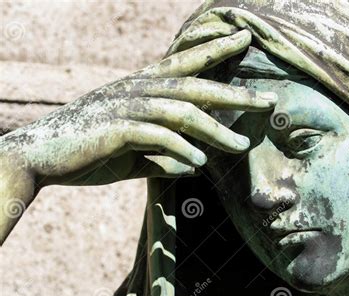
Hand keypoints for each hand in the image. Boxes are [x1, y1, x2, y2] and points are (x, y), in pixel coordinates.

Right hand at [0, 30, 277, 242]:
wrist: (40, 156)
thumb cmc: (88, 151)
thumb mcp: (133, 154)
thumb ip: (163, 156)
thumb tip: (193, 164)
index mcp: (141, 88)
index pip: (185, 63)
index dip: (215, 49)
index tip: (245, 39)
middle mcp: (137, 90)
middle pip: (195, 85)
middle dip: (234, 91)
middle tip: (269, 100)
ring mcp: (126, 107)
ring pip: (182, 111)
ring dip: (215, 129)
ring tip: (241, 146)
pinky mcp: (115, 129)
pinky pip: (156, 136)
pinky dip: (180, 149)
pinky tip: (198, 162)